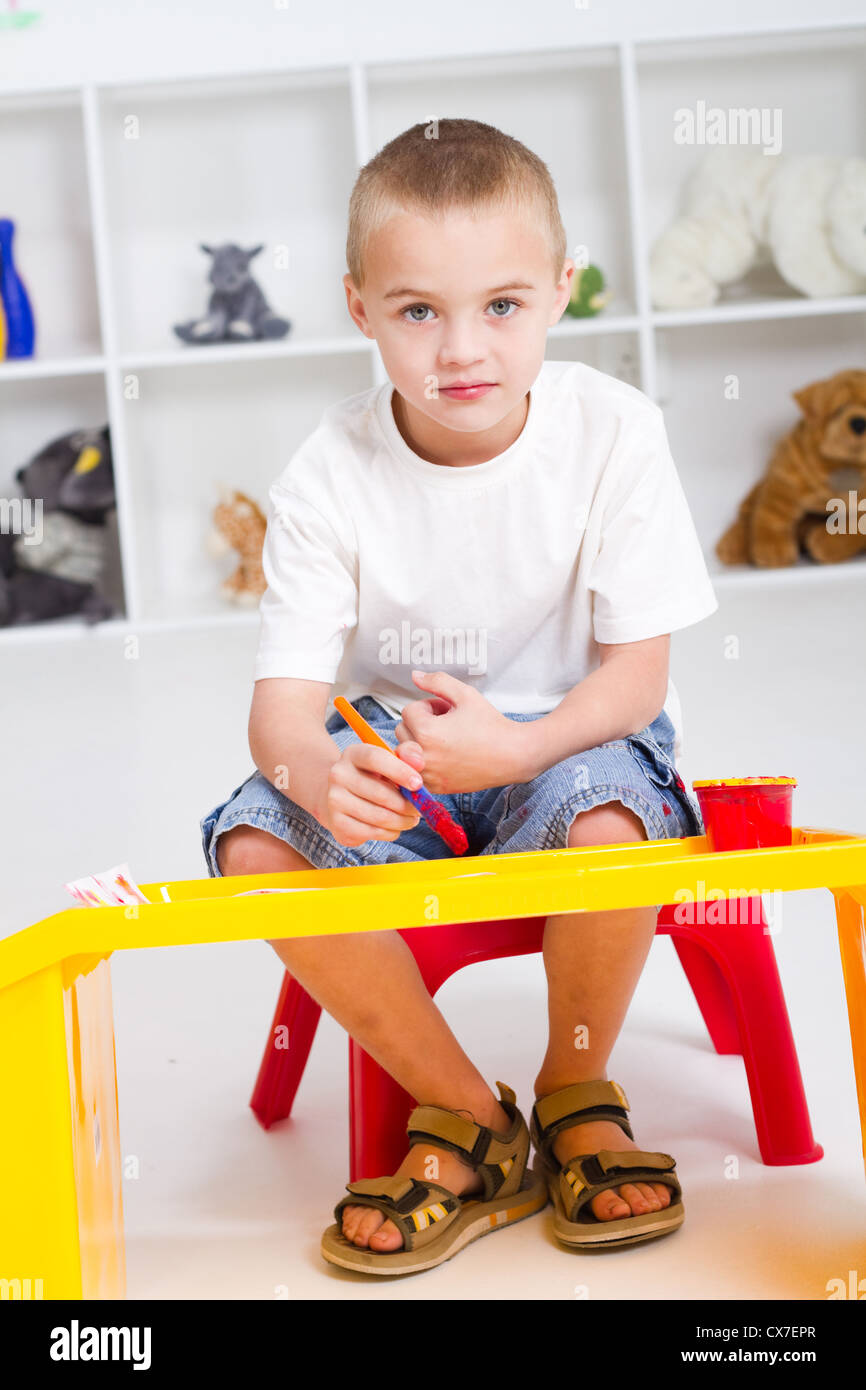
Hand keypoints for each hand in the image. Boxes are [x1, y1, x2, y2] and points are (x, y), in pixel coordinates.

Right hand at [322, 742, 421, 847]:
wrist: (342, 799)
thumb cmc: (374, 778)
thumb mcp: (390, 760)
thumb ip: (408, 754)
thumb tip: (418, 763)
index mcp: (353, 754)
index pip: (375, 759)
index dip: (400, 771)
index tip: (419, 784)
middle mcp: (339, 775)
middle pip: (380, 793)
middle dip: (407, 804)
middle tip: (420, 808)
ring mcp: (335, 800)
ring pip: (379, 816)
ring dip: (402, 821)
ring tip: (411, 819)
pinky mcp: (337, 823)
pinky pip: (373, 832)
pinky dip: (391, 832)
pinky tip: (395, 827)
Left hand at [393, 670, 525, 793]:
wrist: (513, 755)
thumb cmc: (491, 724)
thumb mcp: (465, 694)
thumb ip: (437, 681)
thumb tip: (414, 675)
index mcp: (426, 732)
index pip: (409, 710)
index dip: (429, 706)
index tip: (448, 710)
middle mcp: (423, 756)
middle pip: (402, 730)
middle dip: (421, 723)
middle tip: (447, 723)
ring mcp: (429, 775)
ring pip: (406, 751)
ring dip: (420, 742)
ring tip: (446, 739)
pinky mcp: (436, 787)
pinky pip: (416, 769)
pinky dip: (424, 761)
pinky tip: (445, 755)